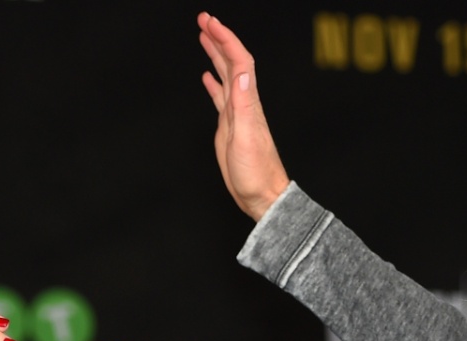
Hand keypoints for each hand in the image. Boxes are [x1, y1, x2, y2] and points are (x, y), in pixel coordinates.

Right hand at [199, 12, 290, 220]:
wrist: (262, 195)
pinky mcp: (230, 126)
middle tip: (204, 19)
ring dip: (216, 55)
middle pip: (232, 62)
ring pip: (225, 76)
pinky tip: (207, 77)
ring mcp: (236, 114)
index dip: (226, 39)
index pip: (239, 61)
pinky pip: (220, 97)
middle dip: (219, 38)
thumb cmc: (256, 173)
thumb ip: (244, 104)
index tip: (210, 22)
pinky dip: (213, 83)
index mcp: (248, 103)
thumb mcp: (247, 137)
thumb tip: (242, 72)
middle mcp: (244, 103)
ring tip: (204, 37)